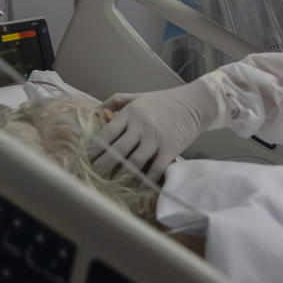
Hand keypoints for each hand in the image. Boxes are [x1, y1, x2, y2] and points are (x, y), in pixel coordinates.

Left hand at [89, 75, 223, 181]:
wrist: (195, 103)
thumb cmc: (164, 101)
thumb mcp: (139, 96)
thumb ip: (117, 101)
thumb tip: (94, 110)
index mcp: (131, 112)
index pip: (107, 132)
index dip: (95, 148)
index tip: (87, 158)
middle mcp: (141, 125)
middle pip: (117, 149)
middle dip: (103, 165)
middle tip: (95, 175)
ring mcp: (156, 138)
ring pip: (134, 161)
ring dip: (122, 175)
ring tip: (113, 183)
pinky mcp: (170, 148)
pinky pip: (156, 168)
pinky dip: (147, 179)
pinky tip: (140, 186)